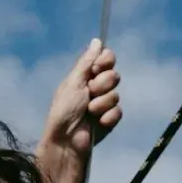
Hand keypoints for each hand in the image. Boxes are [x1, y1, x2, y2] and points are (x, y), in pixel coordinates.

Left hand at [42, 39, 122, 154]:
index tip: (96, 68)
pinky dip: (107, 117)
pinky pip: (118, 112)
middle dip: (102, 84)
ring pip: (116, 94)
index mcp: (85, 76)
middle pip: (114, 75)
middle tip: (89, 93)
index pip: (106, 58)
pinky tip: (97, 123)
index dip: (105, 61)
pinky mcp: (109, 119)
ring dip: (101, 103)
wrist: (66, 141)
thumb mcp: (73, 83)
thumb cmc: (63, 111)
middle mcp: (96, 88)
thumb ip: (86, 62)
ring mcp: (103, 104)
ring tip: (89, 112)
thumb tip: (97, 41)